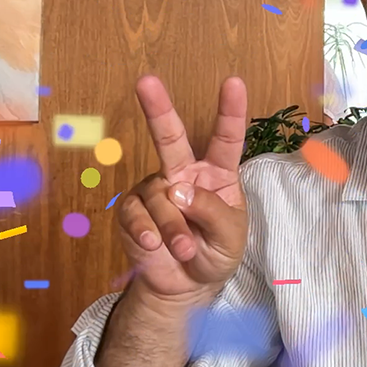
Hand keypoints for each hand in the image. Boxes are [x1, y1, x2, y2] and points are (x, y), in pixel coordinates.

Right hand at [115, 75, 249, 306]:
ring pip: (160, 198)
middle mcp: (184, 173)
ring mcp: (156, 189)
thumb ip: (211, 210)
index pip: (226, 138)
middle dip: (157, 109)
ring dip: (174, 229)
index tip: (233, 82)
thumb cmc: (215, 252)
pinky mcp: (133, 210)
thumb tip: (178, 190)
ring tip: (186, 250)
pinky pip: (136, 215)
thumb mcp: (229, 235)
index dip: (230, 111)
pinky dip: (147, 232)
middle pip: (170, 137)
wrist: (186, 285)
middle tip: (145, 81)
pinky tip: (153, 245)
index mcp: (217, 173)